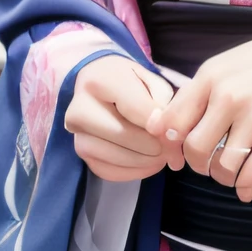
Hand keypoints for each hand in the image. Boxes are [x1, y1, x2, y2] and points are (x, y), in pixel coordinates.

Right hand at [64, 54, 176, 182]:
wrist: (99, 86)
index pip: (134, 107)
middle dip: (154, 146)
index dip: (159, 123)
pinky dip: (133, 171)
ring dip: (145, 161)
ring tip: (164, 156)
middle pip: (122, 134)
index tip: (175, 131)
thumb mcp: (150, 79)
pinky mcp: (80, 153)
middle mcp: (79, 108)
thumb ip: (163, 102)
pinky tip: (148, 163)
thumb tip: (167, 136)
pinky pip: (108, 171)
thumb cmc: (130, 82)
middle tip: (174, 150)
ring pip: (114, 156)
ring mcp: (76, 133)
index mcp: (99, 80)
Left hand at [151, 4, 251, 202]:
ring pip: (221, 166)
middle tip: (209, 164)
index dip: (169, 146)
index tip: (178, 156)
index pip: (171, 121)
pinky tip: (247, 189)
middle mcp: (227, 94)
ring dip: (222, 178)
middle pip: (193, 149)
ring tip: (231, 174)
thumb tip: (174, 124)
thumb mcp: (235, 61)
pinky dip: (245, 188)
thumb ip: (205, 89)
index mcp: (210, 74)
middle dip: (197, 165)